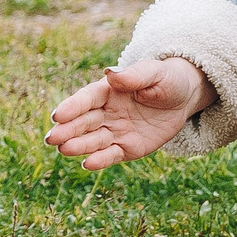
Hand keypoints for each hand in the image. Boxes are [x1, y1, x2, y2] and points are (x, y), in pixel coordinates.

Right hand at [45, 57, 210, 170]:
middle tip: (51, 139)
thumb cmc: (167, 79)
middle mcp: (107, 112)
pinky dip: (100, 160)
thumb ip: (133, 76)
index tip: (57, 115)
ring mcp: (116, 131)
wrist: (185, 97)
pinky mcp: (127, 148)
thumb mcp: (155, 74)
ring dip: (78, 146)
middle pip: (84, 122)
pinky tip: (87, 164)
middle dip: (67, 130)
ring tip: (63, 150)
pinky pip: (111, 155)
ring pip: (93, 140)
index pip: (86, 100)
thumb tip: (110, 72)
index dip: (72, 107)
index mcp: (108, 91)